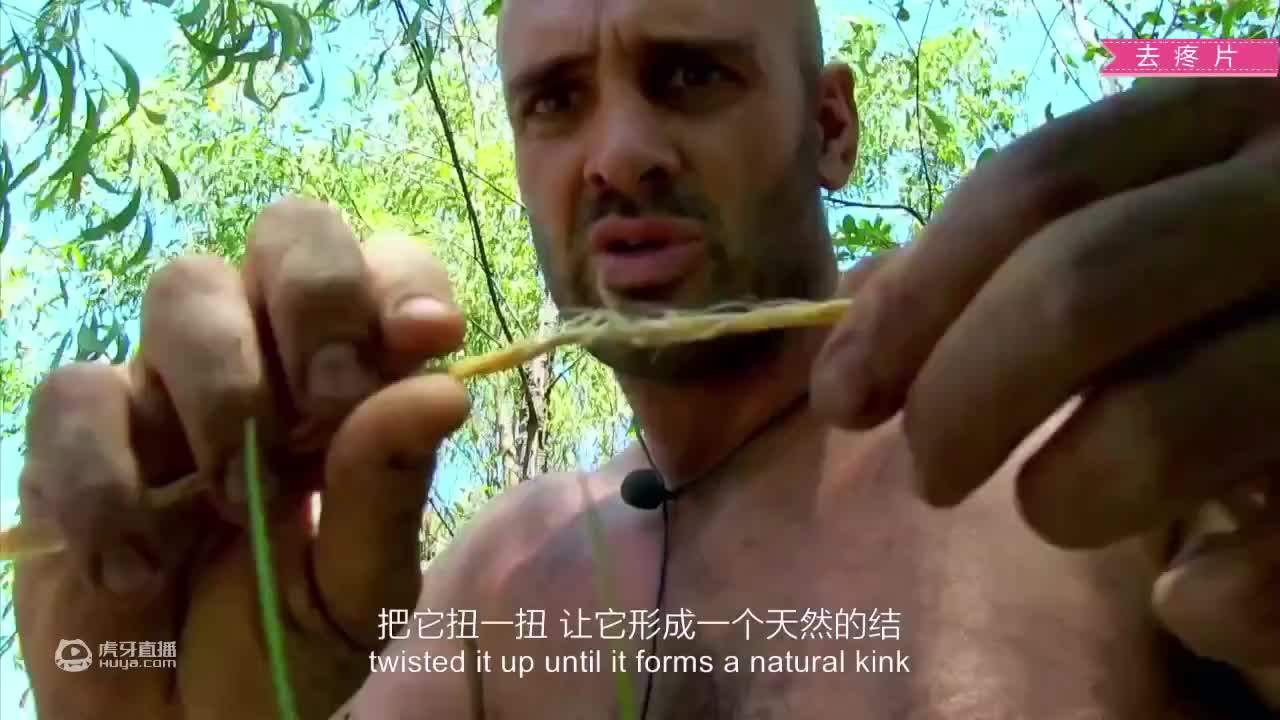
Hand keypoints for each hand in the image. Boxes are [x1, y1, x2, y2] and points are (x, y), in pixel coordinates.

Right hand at [13, 197, 469, 718]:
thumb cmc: (285, 652)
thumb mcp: (360, 588)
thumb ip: (390, 487)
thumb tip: (444, 385)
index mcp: (352, 383)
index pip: (383, 268)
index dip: (399, 280)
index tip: (423, 337)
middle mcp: (266, 358)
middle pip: (287, 231)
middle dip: (314, 298)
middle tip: (325, 407)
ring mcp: (167, 387)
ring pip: (183, 287)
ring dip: (223, 388)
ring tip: (242, 504)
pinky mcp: (73, 437)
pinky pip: (78, 394)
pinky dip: (111, 479)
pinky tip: (140, 566)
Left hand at [811, 78, 1279, 693]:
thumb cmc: (1240, 313)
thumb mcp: (1154, 244)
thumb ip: (1025, 262)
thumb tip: (854, 346)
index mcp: (1234, 124)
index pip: (1039, 180)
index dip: (916, 296)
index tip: (843, 392)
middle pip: (1079, 284)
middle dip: (961, 398)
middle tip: (930, 473)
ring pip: (1159, 421)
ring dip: (1065, 495)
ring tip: (1056, 509)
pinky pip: (1270, 560)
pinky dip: (1206, 599)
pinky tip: (1188, 598)